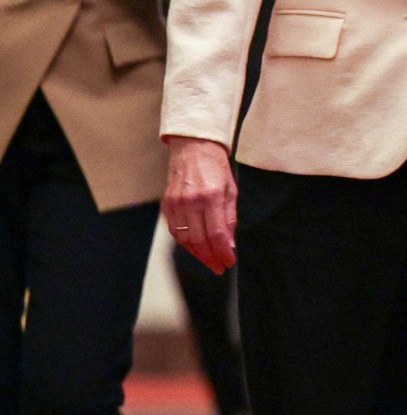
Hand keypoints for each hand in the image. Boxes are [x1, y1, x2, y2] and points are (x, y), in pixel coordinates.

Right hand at [163, 136, 237, 273]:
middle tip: (219, 266)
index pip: (217, 233)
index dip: (223, 252)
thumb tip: (229, 244)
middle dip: (210, 257)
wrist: (194, 148)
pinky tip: (195, 247)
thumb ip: (229, 218)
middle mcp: (191, 201)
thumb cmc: (216, 167)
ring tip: (209, 260)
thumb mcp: (231, 190)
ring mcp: (176, 204)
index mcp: (211, 196)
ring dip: (197, 254)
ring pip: (184, 239)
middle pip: (199, 240)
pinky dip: (185, 243)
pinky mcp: (167, 205)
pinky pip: (174, 231)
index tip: (228, 262)